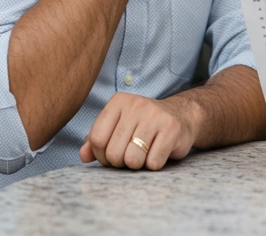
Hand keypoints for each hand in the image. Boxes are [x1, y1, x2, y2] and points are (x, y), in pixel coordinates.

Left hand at [79, 92, 200, 170]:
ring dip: (138, 165)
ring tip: (145, 152)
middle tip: (132, 153)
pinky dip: (155, 164)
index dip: (102, 155)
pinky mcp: (172, 129)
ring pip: (132, 160)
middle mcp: (136, 104)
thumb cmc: (144, 125)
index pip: (97, 139)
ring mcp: (155, 115)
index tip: (113, 152)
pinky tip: (159, 151)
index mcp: (119, 102)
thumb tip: (83, 156)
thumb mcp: (119, 127)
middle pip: (113, 153)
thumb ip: (97, 140)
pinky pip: (153, 163)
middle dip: (121, 162)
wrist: (182, 116)